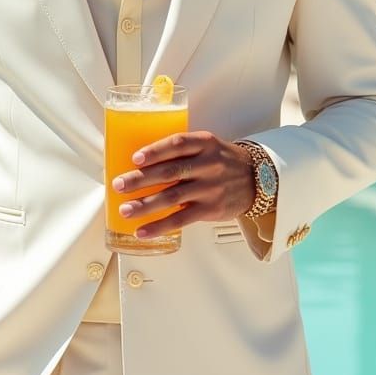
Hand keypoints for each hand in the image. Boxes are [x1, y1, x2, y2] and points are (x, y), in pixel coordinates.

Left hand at [110, 131, 255, 239]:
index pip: (177, 144)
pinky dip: (160, 226)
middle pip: (169, 171)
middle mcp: (207, 164)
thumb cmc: (223, 161)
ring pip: (172, 196)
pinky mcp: (210, 209)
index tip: (135, 158)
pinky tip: (143, 231)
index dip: (155, 151)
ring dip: (145, 205)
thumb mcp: (208, 146)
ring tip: (125, 210)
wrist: (257, 179)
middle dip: (140, 179)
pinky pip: (181, 219)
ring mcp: (209, 188)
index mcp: (205, 143)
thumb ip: (182, 151)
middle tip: (118, 185)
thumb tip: (142, 162)